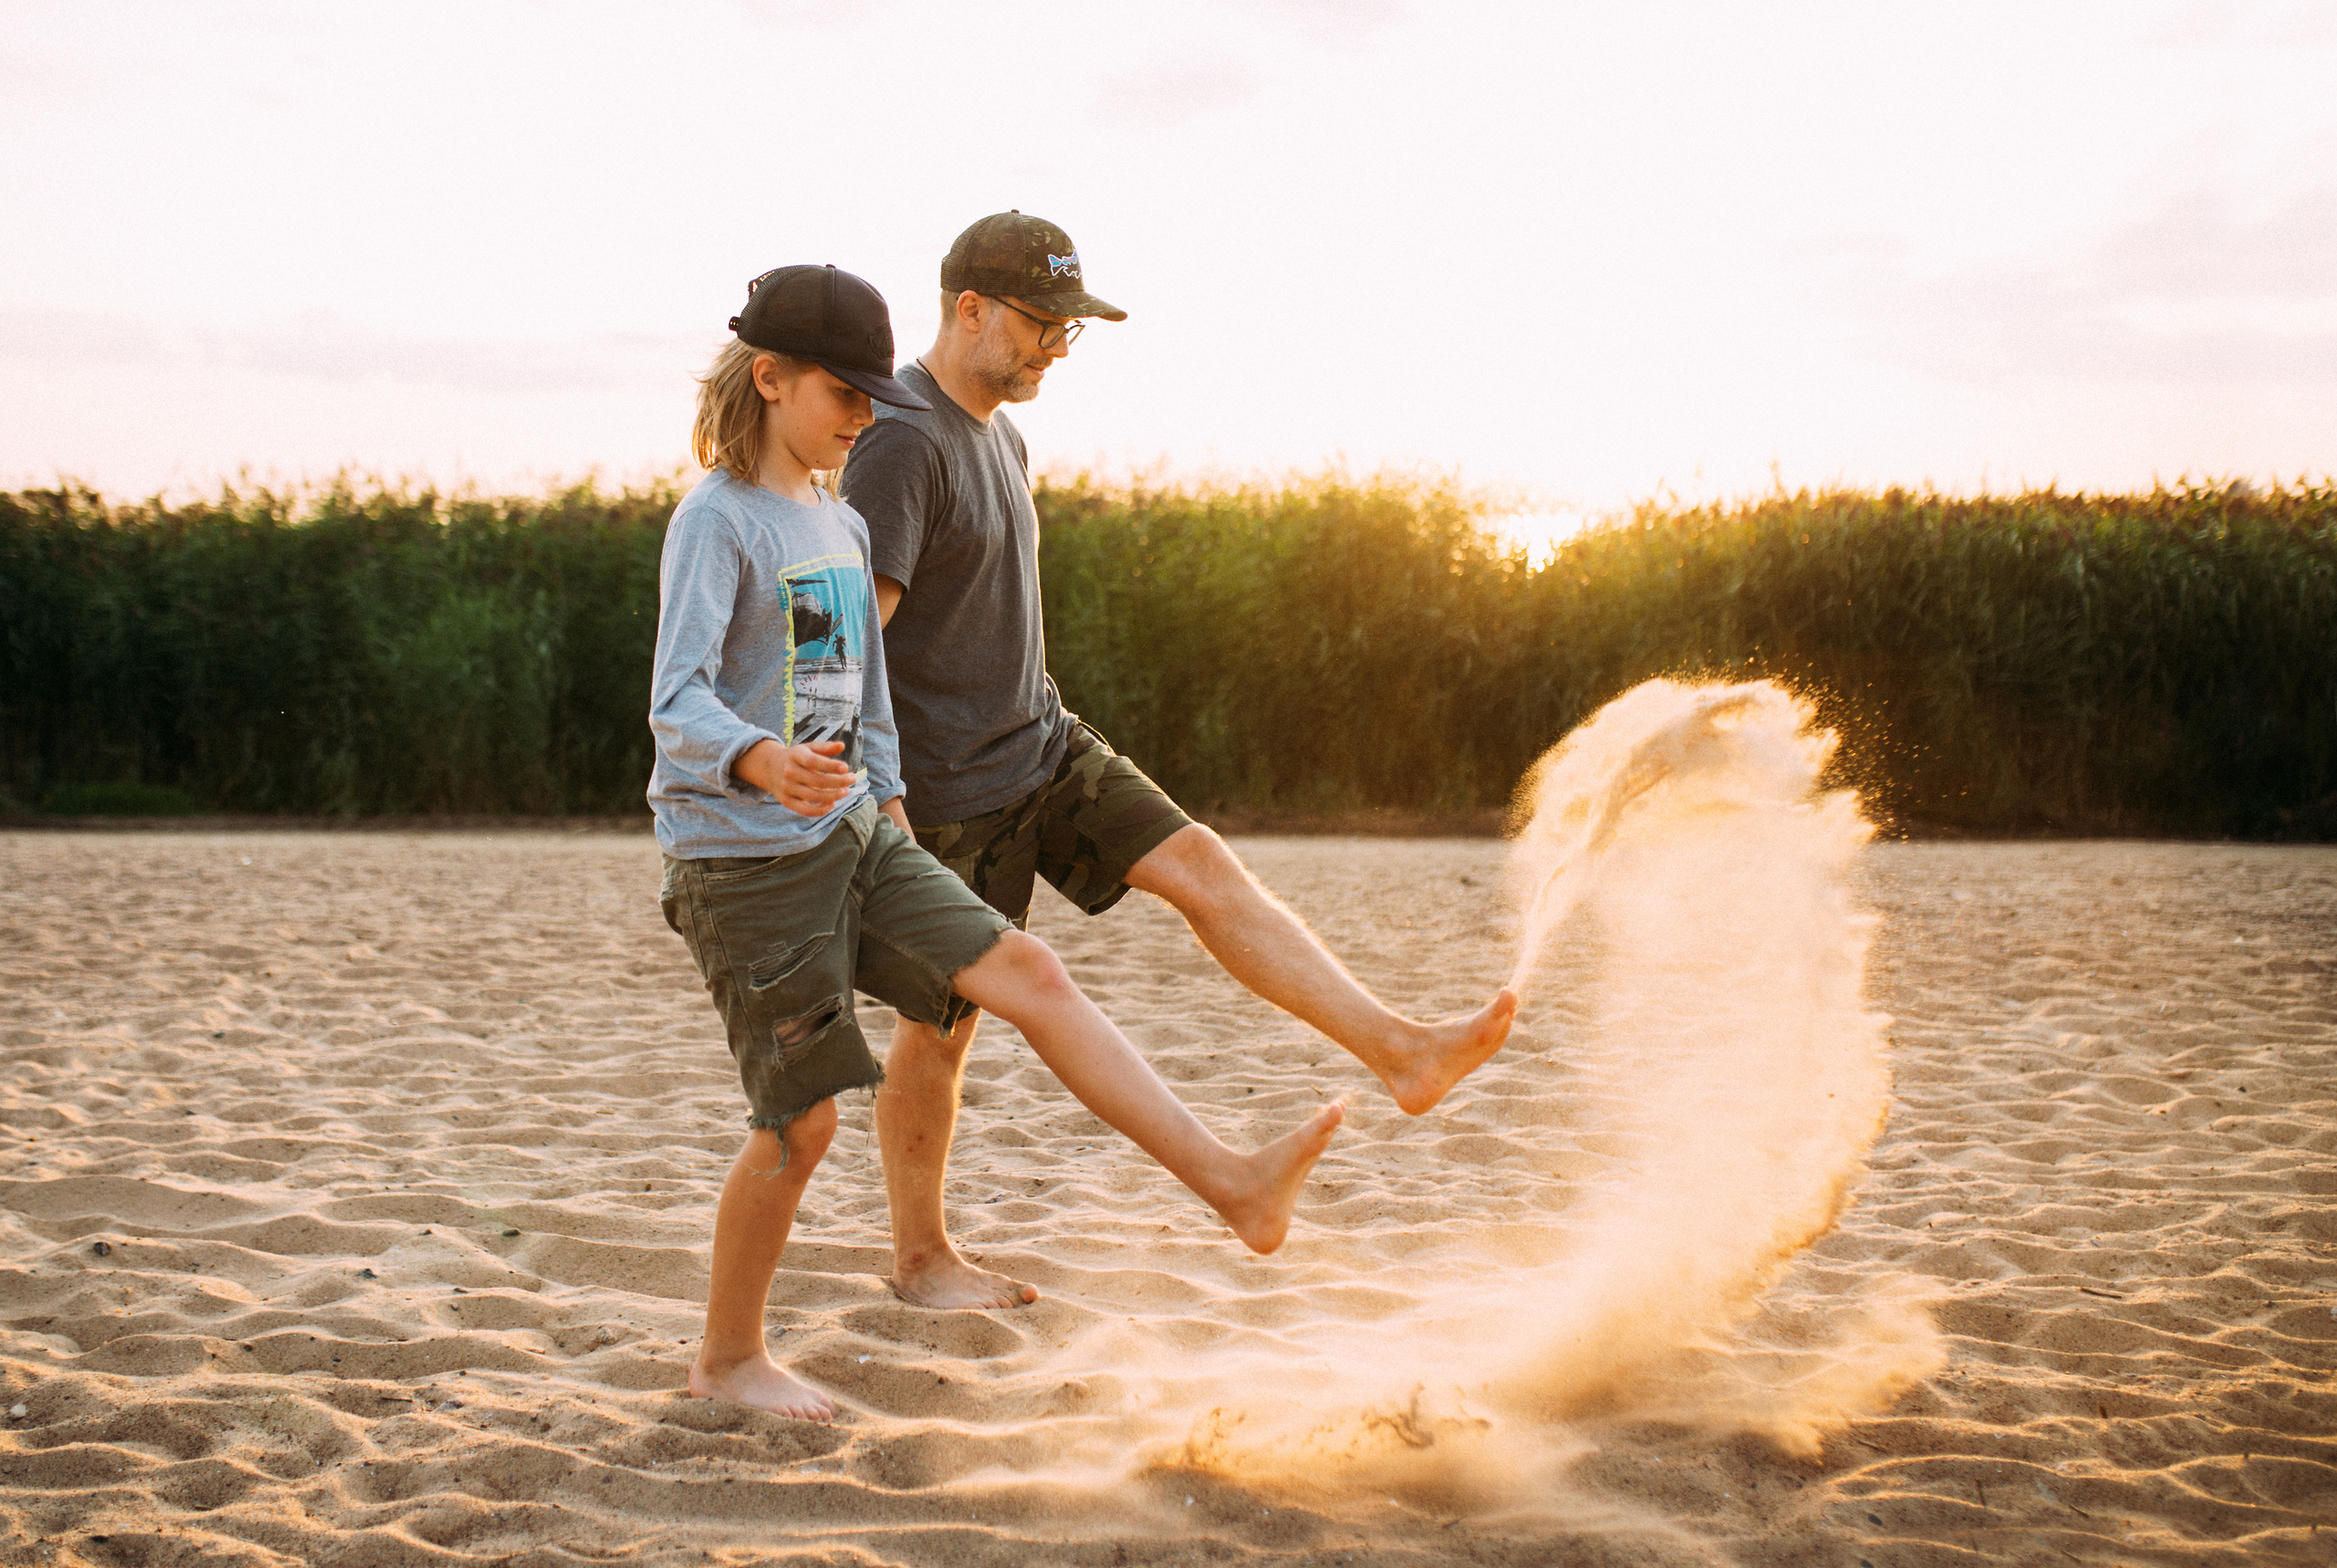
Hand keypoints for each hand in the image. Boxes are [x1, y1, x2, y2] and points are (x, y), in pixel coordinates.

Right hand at [737, 738, 854, 818]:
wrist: (769, 767)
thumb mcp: (808, 748)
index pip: (813, 762)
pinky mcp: (786, 801)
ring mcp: (787, 788)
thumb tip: (842, 746)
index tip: (846, 768)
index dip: (830, 765)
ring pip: (813, 796)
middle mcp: (789, 772)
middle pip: (817, 781)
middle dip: (839, 782)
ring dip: (833, 796)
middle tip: (853, 779)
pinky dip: (820, 810)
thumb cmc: (796, 757)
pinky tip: (832, 804)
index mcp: (795, 756)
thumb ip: (825, 747)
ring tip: (846, 791)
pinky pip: (804, 810)